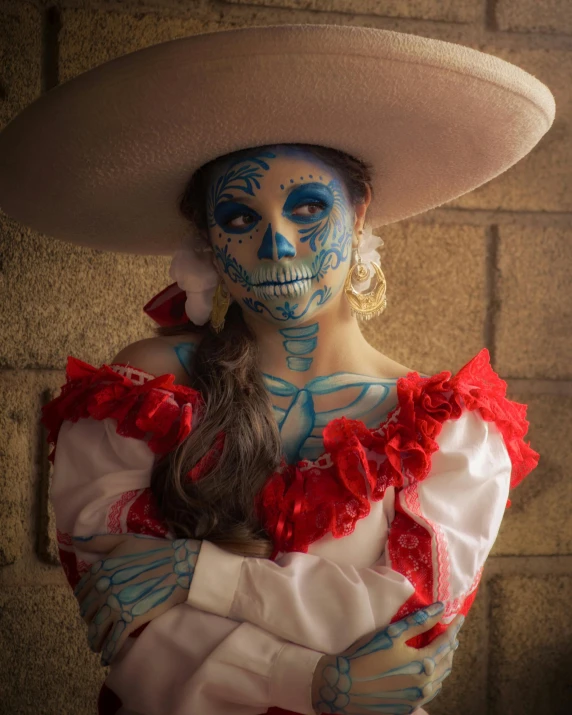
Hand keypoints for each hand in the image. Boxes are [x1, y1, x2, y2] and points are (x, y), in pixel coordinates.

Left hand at [73, 533, 200, 666]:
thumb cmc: (153, 551)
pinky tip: (108, 658)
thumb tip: (77, 541)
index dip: (85, 601)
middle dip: (91, 621)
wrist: (178, 566)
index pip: (81, 592)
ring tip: (99, 645)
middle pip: (87, 613)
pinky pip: (113, 642)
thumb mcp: (124, 540)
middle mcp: (103, 589)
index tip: (92, 606)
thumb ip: (99, 541)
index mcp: (100, 570)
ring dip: (95, 642)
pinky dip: (108, 653)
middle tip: (98, 624)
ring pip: (96, 631)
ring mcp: (115, 606)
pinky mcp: (129, 621)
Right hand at [311, 602, 462, 713]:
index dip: (454, 628)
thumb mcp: (393, 633)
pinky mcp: (408, 707)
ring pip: (440, 679)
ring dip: (444, 662)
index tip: (459, 618)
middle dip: (451, 645)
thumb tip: (441, 609)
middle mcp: (426, 684)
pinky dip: (434, 678)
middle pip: (446, 661)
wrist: (344, 686)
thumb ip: (420, 622)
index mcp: (424, 663)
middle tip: (452, 633)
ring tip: (445, 651)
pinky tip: (430, 673)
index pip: (446, 642)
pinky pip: (429, 691)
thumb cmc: (367, 655)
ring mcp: (418, 698)